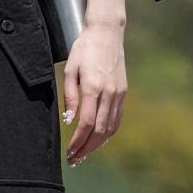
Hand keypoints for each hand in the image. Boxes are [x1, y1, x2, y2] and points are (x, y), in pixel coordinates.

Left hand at [62, 20, 127, 163]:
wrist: (107, 32)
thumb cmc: (84, 49)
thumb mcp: (70, 70)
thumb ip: (69, 96)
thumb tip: (69, 121)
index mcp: (93, 87)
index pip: (87, 124)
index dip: (78, 141)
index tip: (69, 151)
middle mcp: (109, 93)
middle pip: (99, 131)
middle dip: (86, 148)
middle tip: (74, 159)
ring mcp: (119, 94)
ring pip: (110, 128)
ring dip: (97, 144)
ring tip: (84, 153)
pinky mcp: (123, 93)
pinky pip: (117, 119)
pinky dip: (107, 133)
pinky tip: (98, 139)